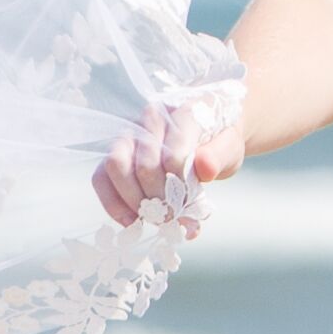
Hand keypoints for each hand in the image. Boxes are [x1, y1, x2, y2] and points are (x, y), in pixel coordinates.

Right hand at [93, 95, 240, 229]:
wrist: (210, 134)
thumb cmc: (219, 141)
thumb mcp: (231, 147)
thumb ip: (220, 156)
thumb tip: (205, 168)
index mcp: (183, 112)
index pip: (174, 155)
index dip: (181, 188)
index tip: (191, 205)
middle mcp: (150, 119)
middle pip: (143, 164)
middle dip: (158, 199)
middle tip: (173, 217)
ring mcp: (130, 135)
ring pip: (114, 166)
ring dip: (133, 201)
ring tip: (154, 218)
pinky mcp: (116, 153)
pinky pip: (101, 178)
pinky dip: (114, 204)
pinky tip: (132, 221)